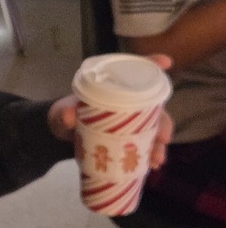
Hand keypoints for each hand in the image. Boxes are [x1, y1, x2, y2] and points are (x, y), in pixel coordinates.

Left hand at [48, 54, 173, 168]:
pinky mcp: (127, 138)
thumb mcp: (61, 113)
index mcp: (111, 88)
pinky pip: (145, 145)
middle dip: (163, 121)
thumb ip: (63, 113)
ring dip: (159, 144)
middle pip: (152, 107)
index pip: (133, 72)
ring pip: (153, 129)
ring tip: (157, 159)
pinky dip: (151, 155)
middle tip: (164, 137)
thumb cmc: (64, 116)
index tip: (166, 61)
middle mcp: (126, 102)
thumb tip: (68, 115)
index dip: (151, 64)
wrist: (60, 138)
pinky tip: (153, 165)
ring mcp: (129, 121)